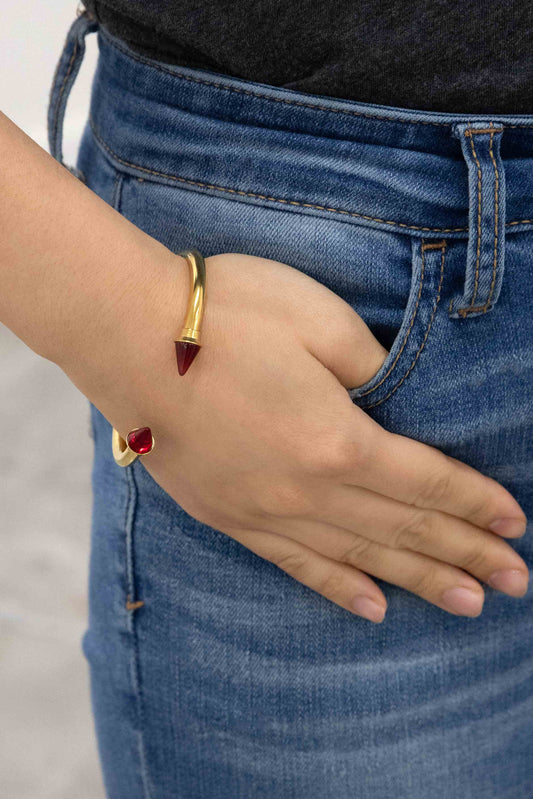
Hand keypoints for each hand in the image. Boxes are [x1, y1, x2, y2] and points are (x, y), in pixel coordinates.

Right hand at [65, 250, 528, 622]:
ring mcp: (265, 511)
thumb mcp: (319, 320)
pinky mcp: (229, 516)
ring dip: (418, 581)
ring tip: (468, 605)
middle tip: (516, 584)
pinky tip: (373, 608)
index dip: (476, 503)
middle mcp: (308, 491)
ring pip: (359, 558)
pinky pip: (295, 565)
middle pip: (404, 530)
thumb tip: (399, 402)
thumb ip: (372, 367)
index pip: (427, 482)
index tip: (516, 525)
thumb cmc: (225, 314)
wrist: (127, 336)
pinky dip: (339, 589)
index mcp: (338, 439)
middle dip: (466, 554)